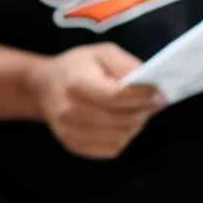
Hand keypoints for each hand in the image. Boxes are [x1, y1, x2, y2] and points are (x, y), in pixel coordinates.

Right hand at [26, 43, 164, 159]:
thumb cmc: (76, 67)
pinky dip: (123, 137)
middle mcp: (69, 110)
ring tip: (137, 112)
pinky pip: (112, 149)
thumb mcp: (101, 53)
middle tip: (154, 102)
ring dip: (136, 125)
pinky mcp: (72, 144)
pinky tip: (120, 123)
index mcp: (75, 83)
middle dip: (144, 111)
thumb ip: (125, 64)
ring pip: (120, 137)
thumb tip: (148, 82)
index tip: (159, 92)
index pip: (116, 96)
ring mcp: (69, 131)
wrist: (42, 87)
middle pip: (121, 119)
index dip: (142, 96)